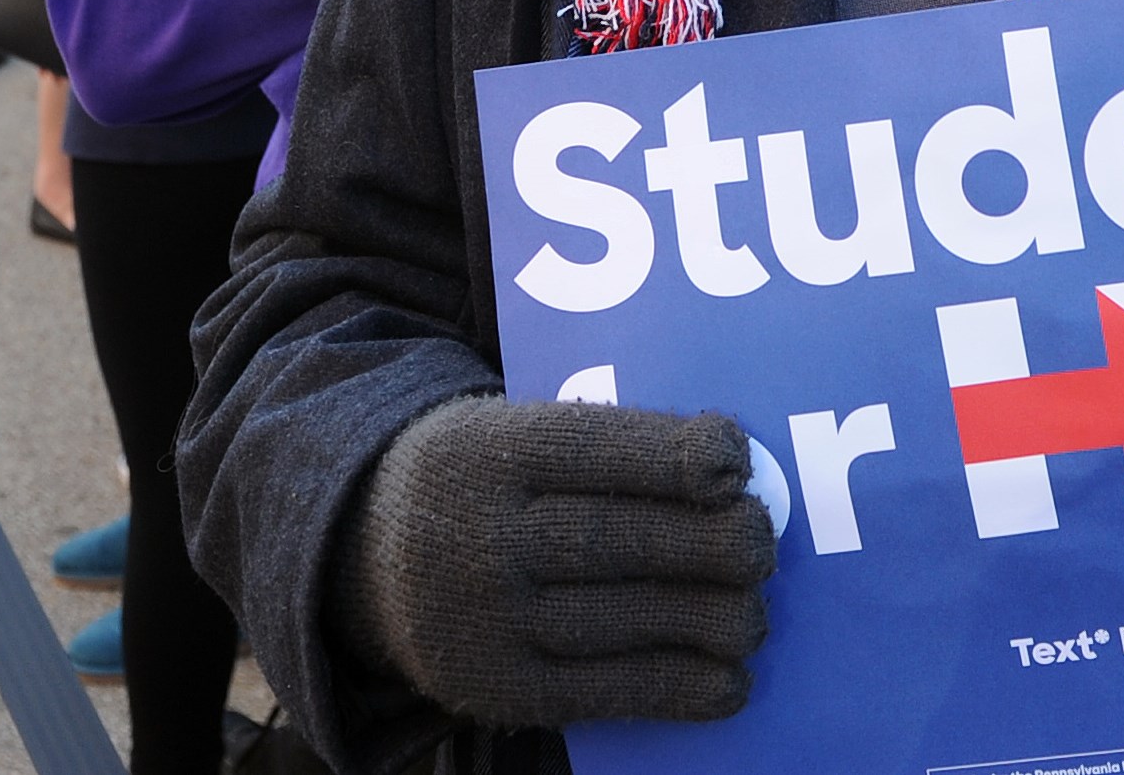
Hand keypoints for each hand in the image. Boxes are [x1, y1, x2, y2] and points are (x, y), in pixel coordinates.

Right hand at [334, 396, 775, 729]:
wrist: (360, 556)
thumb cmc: (482, 480)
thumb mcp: (510, 429)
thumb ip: (605, 444)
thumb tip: (735, 474)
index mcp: (486, 451)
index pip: (592, 448)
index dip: (674, 456)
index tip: (738, 461)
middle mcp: (477, 536)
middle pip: (613, 540)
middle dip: (709, 544)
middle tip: (763, 543)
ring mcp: (484, 621)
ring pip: (619, 622)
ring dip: (709, 620)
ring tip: (753, 612)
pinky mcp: (499, 689)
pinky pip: (605, 693)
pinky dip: (680, 688)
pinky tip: (729, 677)